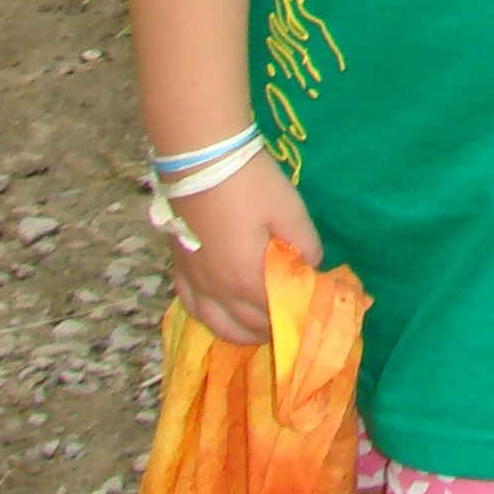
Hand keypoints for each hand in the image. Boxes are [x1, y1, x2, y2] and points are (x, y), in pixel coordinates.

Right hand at [164, 154, 321, 345]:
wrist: (200, 160)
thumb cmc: (250, 183)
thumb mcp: (290, 210)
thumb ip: (306, 245)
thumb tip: (311, 267)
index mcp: (247, 279)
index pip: (277, 313)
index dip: (298, 314)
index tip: (315, 308)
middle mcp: (218, 291)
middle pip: (249, 327)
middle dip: (274, 328)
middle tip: (293, 316)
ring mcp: (195, 283)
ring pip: (217, 326)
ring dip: (243, 333)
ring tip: (261, 325)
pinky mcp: (179, 269)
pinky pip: (191, 308)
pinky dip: (211, 319)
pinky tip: (221, 313)